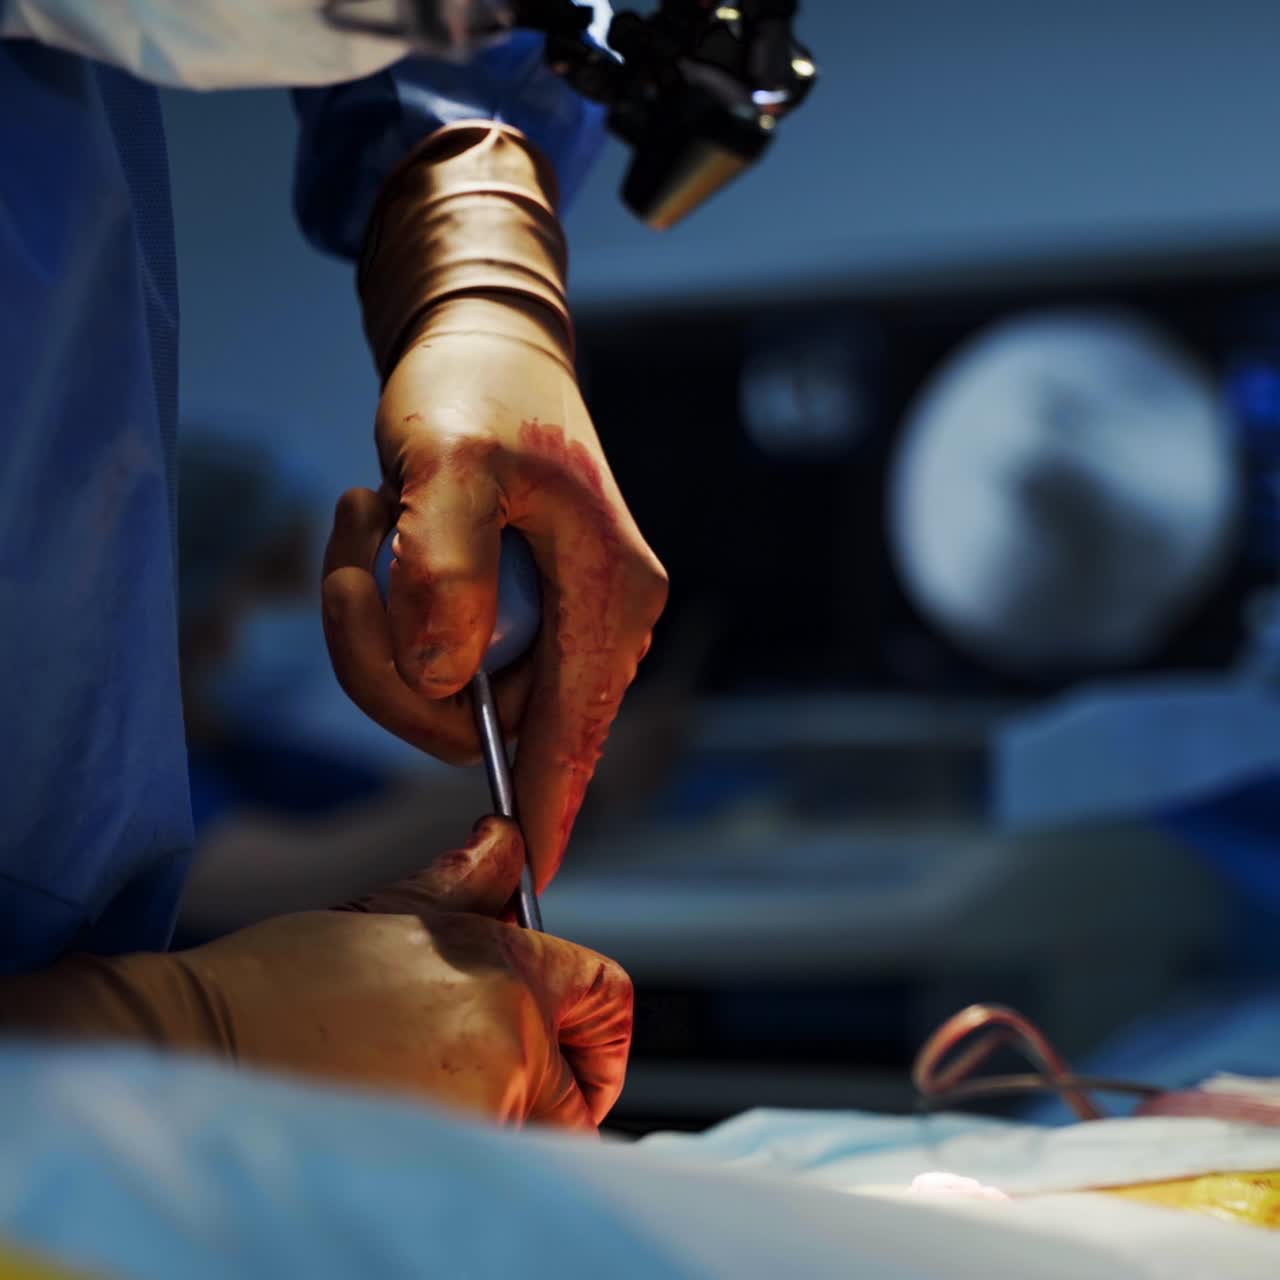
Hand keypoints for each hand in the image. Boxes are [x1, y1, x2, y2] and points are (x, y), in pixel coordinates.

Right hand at [0, 820, 632, 1129]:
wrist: (198, 1047)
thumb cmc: (279, 982)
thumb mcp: (382, 914)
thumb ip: (461, 882)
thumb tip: (506, 841)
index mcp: (504, 964)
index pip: (606, 992)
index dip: (596, 1024)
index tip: (576, 1045)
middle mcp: (510, 1030)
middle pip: (586, 1085)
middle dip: (562, 1092)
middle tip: (507, 1091)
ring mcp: (483, 1101)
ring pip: (541, 1133)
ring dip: (510, 1125)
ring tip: (431, 1104)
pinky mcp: (448, 1158)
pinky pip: (496, 1164)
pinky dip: (474, 1154)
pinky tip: (411, 1130)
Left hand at [321, 122, 666, 892]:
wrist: (477, 343)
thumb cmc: (476, 387)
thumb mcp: (452, 456)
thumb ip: (449, 568)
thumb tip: (444, 680)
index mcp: (611, 590)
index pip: (576, 724)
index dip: (548, 804)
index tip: (525, 876)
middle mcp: (596, 618)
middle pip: (483, 716)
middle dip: (390, 661)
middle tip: (356, 555)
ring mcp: (552, 621)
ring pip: (443, 690)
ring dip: (374, 623)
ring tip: (367, 515)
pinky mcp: (508, 613)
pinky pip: (429, 656)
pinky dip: (380, 608)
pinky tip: (380, 524)